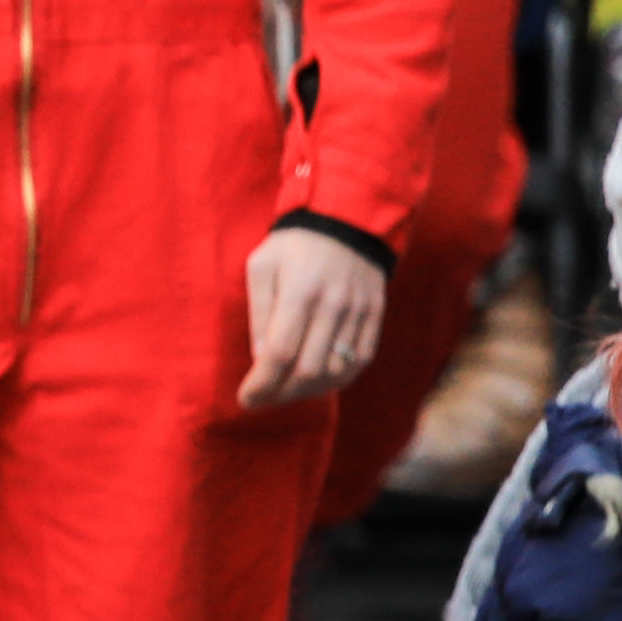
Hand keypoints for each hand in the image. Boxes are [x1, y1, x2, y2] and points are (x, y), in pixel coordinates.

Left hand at [241, 221, 389, 411]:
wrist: (347, 221)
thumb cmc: (293, 246)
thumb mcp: (262, 267)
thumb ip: (260, 313)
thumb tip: (261, 359)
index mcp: (300, 291)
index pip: (281, 353)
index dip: (262, 384)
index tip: (245, 398)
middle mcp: (334, 305)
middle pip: (309, 370)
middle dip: (280, 394)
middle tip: (261, 399)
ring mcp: (359, 312)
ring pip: (336, 372)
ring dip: (307, 392)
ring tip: (284, 392)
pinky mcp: (376, 316)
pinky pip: (360, 362)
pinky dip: (337, 380)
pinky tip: (316, 383)